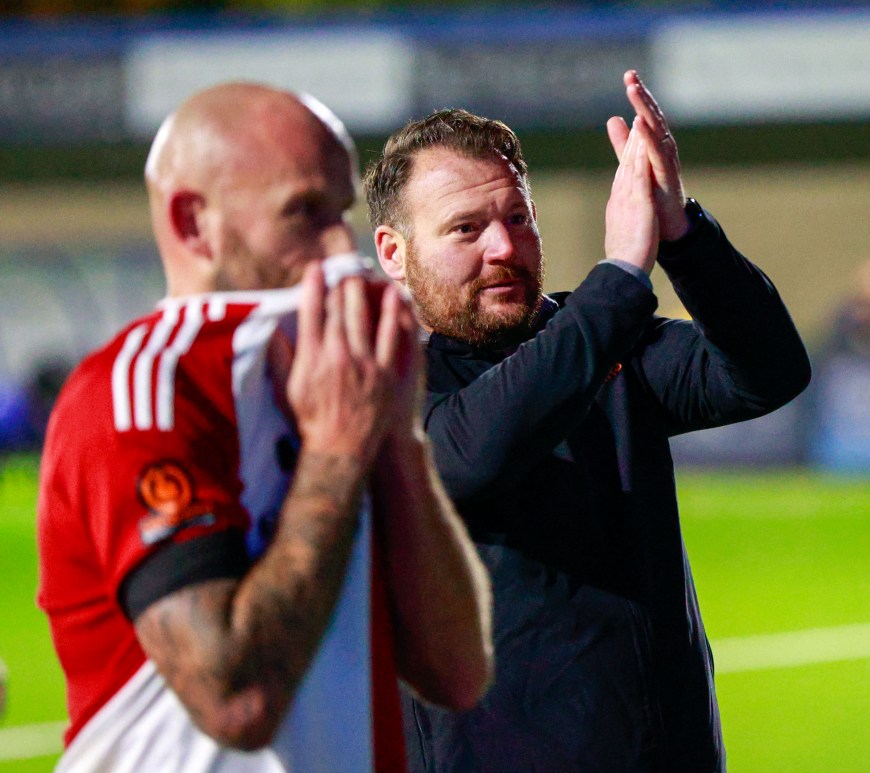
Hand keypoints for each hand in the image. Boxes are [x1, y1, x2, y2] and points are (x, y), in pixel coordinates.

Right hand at [284, 261, 405, 467]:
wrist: (340, 450)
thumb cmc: (310, 422)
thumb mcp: (286, 390)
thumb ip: (279, 359)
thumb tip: (272, 331)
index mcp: (311, 357)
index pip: (311, 311)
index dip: (314, 285)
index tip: (316, 268)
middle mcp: (336, 355)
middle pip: (339, 308)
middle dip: (342, 284)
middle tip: (345, 269)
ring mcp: (363, 363)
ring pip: (365, 317)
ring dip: (365, 292)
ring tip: (367, 276)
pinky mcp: (385, 373)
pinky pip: (392, 336)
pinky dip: (394, 314)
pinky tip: (396, 297)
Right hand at [604, 117, 658, 273]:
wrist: (623, 269)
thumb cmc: (625, 254)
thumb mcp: (624, 229)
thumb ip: (624, 216)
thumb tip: (623, 211)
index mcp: (618, 202)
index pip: (624, 172)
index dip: (628, 152)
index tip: (634, 135)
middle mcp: (620, 196)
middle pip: (626, 163)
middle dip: (630, 139)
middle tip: (635, 115)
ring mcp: (627, 198)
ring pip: (630, 164)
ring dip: (635, 141)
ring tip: (639, 119)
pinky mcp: (637, 203)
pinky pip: (639, 176)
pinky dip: (640, 158)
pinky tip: (644, 143)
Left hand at [606, 70, 688, 240]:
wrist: (667, 225)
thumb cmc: (654, 193)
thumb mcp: (635, 162)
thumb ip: (625, 142)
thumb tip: (613, 118)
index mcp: (655, 144)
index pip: (647, 114)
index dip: (639, 95)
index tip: (629, 75)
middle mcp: (664, 148)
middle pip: (653, 116)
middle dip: (642, 95)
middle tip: (630, 75)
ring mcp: (667, 161)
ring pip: (657, 130)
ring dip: (645, 109)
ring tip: (634, 91)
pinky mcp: (667, 175)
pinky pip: (657, 153)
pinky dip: (648, 137)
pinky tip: (640, 122)